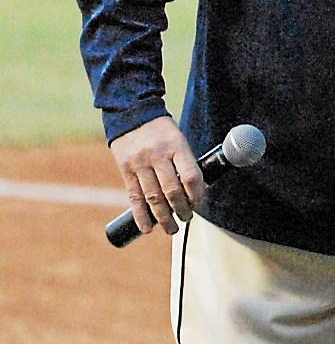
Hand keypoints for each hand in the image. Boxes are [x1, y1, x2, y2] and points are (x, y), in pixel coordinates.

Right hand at [108, 116, 203, 235]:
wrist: (132, 114)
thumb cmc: (162, 131)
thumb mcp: (178, 139)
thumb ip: (185, 163)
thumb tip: (195, 191)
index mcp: (177, 146)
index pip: (190, 175)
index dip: (197, 194)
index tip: (199, 204)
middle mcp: (158, 156)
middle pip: (172, 190)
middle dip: (182, 209)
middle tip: (187, 218)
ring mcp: (140, 164)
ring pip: (153, 197)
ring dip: (163, 217)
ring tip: (172, 229)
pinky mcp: (125, 170)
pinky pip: (134, 197)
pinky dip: (141, 215)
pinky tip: (147, 228)